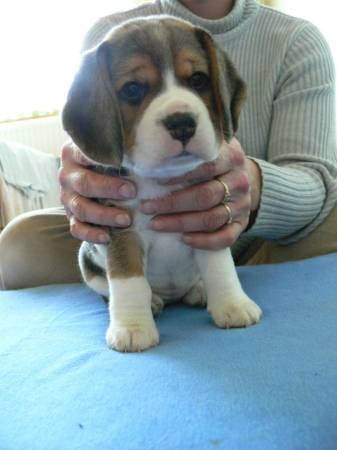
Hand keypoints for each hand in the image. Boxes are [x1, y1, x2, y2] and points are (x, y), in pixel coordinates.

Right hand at [59, 142, 135, 242]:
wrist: (96, 173)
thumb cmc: (111, 157)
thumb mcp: (115, 147)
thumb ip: (127, 145)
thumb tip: (166, 144)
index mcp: (74, 152)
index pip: (86, 155)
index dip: (107, 163)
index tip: (129, 169)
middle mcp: (67, 174)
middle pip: (84, 183)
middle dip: (108, 189)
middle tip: (132, 193)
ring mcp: (67, 197)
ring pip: (81, 208)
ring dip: (104, 215)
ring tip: (126, 220)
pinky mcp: (71, 216)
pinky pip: (76, 228)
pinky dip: (90, 235)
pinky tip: (107, 237)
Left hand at [140, 138, 260, 249]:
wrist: (244, 179)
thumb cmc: (215, 162)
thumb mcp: (208, 147)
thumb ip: (189, 148)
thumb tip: (153, 154)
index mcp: (232, 157)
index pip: (205, 166)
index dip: (179, 174)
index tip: (154, 180)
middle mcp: (239, 181)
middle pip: (204, 196)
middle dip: (172, 204)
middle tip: (147, 208)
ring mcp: (242, 205)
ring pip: (211, 219)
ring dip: (180, 223)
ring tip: (155, 224)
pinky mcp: (242, 224)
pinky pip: (225, 237)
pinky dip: (204, 241)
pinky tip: (183, 239)